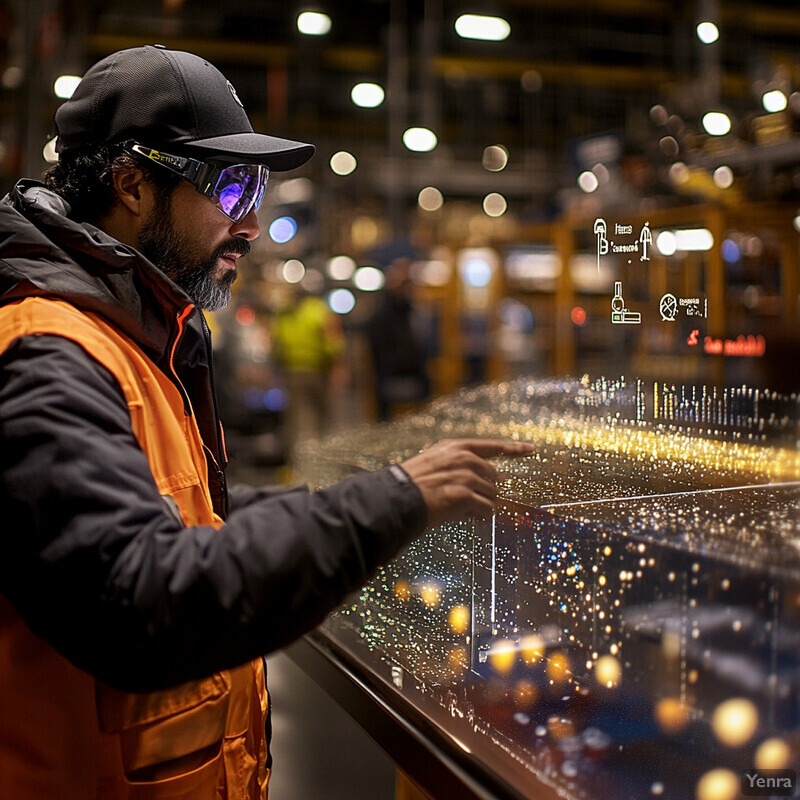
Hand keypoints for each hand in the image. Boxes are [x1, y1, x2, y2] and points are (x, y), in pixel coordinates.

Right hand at [399, 438, 534, 526]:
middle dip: (485, 491)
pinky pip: (486, 511)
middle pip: (494, 478)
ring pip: (492, 496)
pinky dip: (478, 517)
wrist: (396, 498)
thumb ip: (458, 465)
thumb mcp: (433, 462)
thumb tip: (484, 479)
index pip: (491, 446)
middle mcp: (464, 458)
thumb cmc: (411, 485)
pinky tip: (462, 516)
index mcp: (455, 447)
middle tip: (464, 501)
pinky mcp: (465, 496)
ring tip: (457, 508)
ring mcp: (466, 476)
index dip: (514, 448)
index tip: (532, 449)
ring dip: (480, 506)